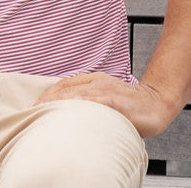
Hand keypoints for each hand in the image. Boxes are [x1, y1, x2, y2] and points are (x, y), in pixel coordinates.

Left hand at [33, 72, 174, 137]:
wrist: (155, 103)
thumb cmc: (128, 104)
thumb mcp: (104, 96)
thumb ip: (87, 99)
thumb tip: (66, 108)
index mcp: (93, 79)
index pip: (64, 84)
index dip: (48, 94)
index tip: (35, 104)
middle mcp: (97, 81)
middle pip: (66, 87)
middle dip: (49, 98)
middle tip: (34, 110)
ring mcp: (106, 90)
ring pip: (77, 93)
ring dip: (60, 102)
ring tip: (45, 111)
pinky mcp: (116, 101)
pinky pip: (97, 101)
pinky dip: (83, 104)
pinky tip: (73, 110)